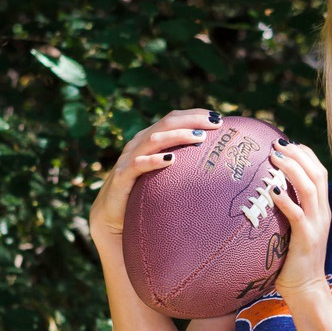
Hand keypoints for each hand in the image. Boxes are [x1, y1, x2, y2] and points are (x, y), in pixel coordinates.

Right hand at [89, 108, 223, 247]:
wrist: (112, 215)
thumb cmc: (142, 194)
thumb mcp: (163, 176)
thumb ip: (180, 166)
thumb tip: (213, 167)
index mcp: (149, 140)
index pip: (173, 119)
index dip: (194, 115)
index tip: (218, 118)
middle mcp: (139, 144)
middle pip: (166, 123)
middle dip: (191, 120)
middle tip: (215, 123)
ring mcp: (130, 158)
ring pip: (154, 139)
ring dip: (178, 136)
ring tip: (199, 137)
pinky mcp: (122, 175)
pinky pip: (138, 164)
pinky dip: (155, 160)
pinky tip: (171, 159)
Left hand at [266, 140, 331, 298]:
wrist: (307, 290)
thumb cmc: (293, 263)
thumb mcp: (292, 232)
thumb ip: (286, 213)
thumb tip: (264, 196)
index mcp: (320, 210)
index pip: (319, 172)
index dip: (304, 154)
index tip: (286, 144)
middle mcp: (322, 214)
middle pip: (316, 173)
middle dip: (297, 154)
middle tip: (276, 144)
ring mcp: (316, 225)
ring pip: (310, 187)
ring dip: (292, 169)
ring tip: (274, 158)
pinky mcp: (307, 239)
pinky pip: (298, 214)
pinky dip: (286, 199)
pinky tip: (272, 190)